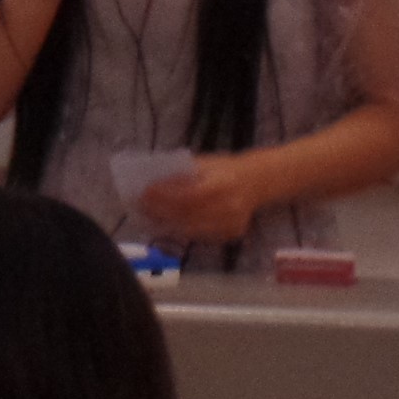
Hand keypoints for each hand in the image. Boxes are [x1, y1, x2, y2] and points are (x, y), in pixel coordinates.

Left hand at [139, 151, 272, 247]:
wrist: (259, 182)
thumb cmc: (227, 169)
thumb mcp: (207, 163)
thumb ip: (184, 172)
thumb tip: (152, 179)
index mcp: (224, 184)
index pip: (189, 194)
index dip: (165, 196)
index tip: (144, 192)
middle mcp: (230, 207)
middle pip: (187, 214)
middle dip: (159, 211)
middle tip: (139, 205)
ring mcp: (231, 224)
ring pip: (191, 229)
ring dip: (166, 223)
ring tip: (147, 216)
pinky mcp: (230, 235)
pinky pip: (200, 236)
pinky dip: (181, 230)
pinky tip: (166, 224)